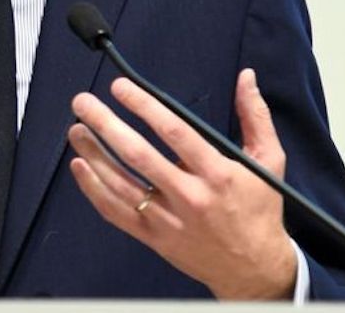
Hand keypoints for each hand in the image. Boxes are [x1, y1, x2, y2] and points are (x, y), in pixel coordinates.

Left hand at [68, 68, 295, 299]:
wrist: (255, 268)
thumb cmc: (259, 209)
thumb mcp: (269, 161)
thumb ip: (255, 117)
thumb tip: (246, 76)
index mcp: (218, 174)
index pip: (175, 132)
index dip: (144, 106)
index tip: (119, 86)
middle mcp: (190, 197)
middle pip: (139, 155)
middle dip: (106, 125)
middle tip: (82, 103)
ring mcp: (168, 220)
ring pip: (120, 184)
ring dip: (93, 154)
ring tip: (76, 129)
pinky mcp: (153, 238)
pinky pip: (115, 212)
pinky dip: (93, 189)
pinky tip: (80, 166)